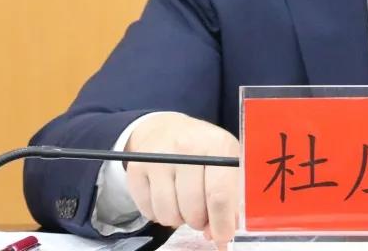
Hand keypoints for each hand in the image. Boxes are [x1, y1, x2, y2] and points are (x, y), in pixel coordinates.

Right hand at [124, 112, 240, 243]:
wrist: (167, 129)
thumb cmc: (204, 150)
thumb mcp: (227, 162)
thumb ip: (231, 198)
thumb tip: (220, 235)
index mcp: (217, 145)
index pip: (219, 194)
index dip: (222, 223)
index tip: (222, 237)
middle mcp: (186, 147)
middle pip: (193, 208)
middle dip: (199, 221)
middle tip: (201, 212)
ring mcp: (158, 158)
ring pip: (169, 214)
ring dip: (179, 219)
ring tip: (184, 203)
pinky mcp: (136, 168)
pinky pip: (148, 212)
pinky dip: (159, 214)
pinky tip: (168, 198)